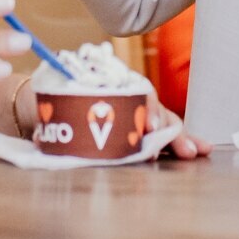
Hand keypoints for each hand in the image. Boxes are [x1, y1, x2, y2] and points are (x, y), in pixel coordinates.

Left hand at [12, 83, 209, 159]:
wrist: (41, 102)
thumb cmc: (49, 101)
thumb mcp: (50, 103)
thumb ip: (53, 117)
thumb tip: (44, 131)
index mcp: (108, 87)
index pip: (134, 95)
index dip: (146, 110)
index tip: (150, 128)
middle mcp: (125, 97)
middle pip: (154, 110)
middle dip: (172, 130)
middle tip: (186, 149)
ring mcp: (133, 111)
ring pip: (162, 122)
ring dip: (180, 136)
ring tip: (197, 151)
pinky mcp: (134, 128)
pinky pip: (158, 134)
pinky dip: (176, 141)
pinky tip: (196, 150)